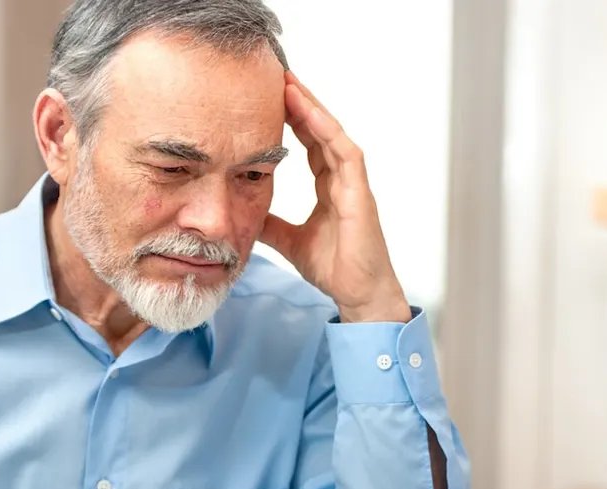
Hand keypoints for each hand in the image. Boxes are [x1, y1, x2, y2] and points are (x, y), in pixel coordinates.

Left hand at [260, 72, 409, 323]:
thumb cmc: (336, 270)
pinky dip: (330, 133)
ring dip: (314, 109)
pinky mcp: (361, 195)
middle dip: (301, 103)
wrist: (359, 295)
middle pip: (322, 131)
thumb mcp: (290, 242)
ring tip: (291, 85)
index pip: (310, 144)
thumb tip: (245, 213)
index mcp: (330, 188)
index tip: (269, 99)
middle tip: (277, 76)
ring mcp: (354, 185)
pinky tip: (313, 115)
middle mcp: (343, 181)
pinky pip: (347, 155)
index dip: (293, 120)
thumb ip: (272, 225)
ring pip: (334, 135)